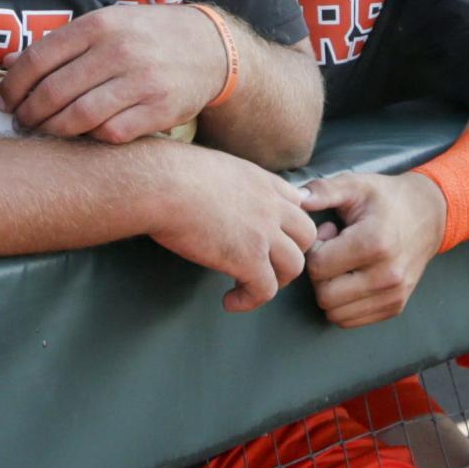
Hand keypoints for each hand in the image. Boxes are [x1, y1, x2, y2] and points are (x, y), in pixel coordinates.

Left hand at [0, 3, 226, 143]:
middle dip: (28, 113)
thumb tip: (6, 63)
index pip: (38, 59)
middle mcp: (119, 50)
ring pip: (79, 117)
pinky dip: (90, 137)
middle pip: (54, 91)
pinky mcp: (160, 109)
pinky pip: (111, 133)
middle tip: (20, 122)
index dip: (13, 85)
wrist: (210, 47)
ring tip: (44, 131)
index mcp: (99, 24)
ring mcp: (141, 80)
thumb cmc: (145, 36)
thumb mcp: (105, 25)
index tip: (4, 101)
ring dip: (53, 130)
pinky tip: (83, 135)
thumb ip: (58, 45)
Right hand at [149, 149, 316, 312]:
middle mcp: (270, 205)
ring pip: (294, 265)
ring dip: (276, 280)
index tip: (268, 235)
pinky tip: (230, 301)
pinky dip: (250, 301)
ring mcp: (264, 233)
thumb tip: (206, 191)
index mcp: (260, 180)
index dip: (286, 223)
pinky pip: (266, 290)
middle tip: (266, 265)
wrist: (162, 184)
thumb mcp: (210, 166)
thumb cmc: (169, 172)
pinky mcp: (249, 260)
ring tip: (249, 287)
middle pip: (306, 234)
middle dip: (290, 252)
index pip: (295, 202)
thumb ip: (224, 181)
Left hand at [297, 170, 447, 327]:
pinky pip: (350, 321)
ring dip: (330, 290)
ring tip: (344, 264)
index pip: (318, 266)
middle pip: (324, 295)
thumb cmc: (386, 199)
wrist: (429, 215)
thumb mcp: (355, 185)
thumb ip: (324, 190)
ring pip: (334, 313)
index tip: (328, 232)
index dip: (314, 248)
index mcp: (375, 243)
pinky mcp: (395, 307)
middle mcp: (388, 275)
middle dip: (319, 274)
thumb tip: (296, 198)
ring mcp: (394, 295)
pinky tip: (353, 278)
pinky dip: (343, 303)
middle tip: (333, 251)